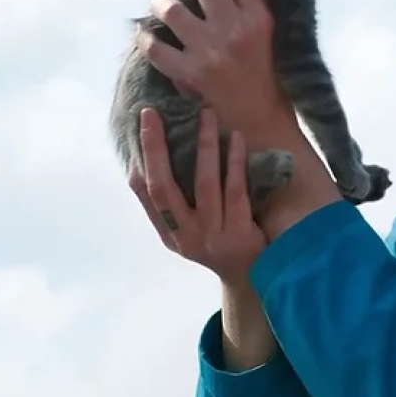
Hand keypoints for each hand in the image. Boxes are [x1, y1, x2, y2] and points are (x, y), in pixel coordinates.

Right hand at [128, 105, 266, 286]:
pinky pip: (235, 192)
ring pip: (203, 184)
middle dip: (156, 147)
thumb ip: (175, 205)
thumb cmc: (221, 245)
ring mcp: (212, 237)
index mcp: (169, 234)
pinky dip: (234, 163)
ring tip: (205, 114)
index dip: (141, 158)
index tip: (143, 123)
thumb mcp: (191, 232)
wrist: (254, 282)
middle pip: (164, 188)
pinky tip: (236, 139)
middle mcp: (185, 236)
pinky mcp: (240, 236)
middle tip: (154, 114)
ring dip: (204, 146)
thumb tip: (153, 160)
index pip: (145, 193)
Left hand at [137, 0, 291, 141]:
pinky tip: (148, 37)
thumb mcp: (266, 35)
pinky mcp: (191, 76)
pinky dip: (146, 39)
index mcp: (259, 17)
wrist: (260, 124)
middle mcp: (236, 31)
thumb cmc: (261, 76)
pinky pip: (155, 47)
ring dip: (161, 4)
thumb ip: (244, 5)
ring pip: (170, 9)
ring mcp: (211, 53)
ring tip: (163, 9)